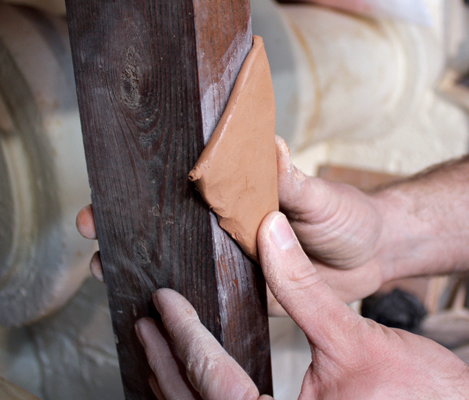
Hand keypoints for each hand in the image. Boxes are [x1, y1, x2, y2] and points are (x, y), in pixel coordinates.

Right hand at [76, 136, 390, 312]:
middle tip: (95, 228)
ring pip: (182, 259)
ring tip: (110, 268)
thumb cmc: (348, 215)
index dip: (150, 182)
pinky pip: (209, 293)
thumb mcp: (323, 195)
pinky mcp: (246, 290)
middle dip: (132, 225)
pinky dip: (184, 298)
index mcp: (245, 192)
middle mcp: (231, 223)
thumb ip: (294, 180)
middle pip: (173, 222)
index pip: (189, 181)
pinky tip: (159, 305)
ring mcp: (234, 258)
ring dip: (148, 262)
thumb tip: (269, 146)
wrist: (373, 257)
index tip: (113, 184)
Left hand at [136, 212, 468, 399]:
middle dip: (166, 366)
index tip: (163, 304)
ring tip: (159, 346)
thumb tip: (270, 231)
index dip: (185, 339)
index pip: (214, 384)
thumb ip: (304, 288)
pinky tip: (193, 375)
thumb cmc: (418, 390)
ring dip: (178, 383)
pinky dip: (201, 397)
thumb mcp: (355, 336)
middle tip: (147, 325)